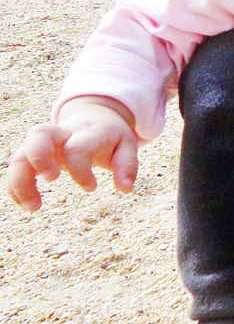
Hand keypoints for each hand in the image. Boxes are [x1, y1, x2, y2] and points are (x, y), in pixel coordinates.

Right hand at [6, 97, 138, 211]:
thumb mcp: (126, 145)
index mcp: (86, 132)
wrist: (93, 116)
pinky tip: (24, 204)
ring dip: (20, 180)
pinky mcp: (33, 153)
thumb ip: (127, 166)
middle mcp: (61, 134)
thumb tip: (125, 189)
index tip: (91, 188)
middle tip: (52, 179)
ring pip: (21, 154)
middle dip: (40, 157)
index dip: (81, 170)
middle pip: (39, 134)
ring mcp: (43, 143)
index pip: (77, 147)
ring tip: (33, 207)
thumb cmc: (110, 136)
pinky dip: (14, 185)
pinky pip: (16, 166)